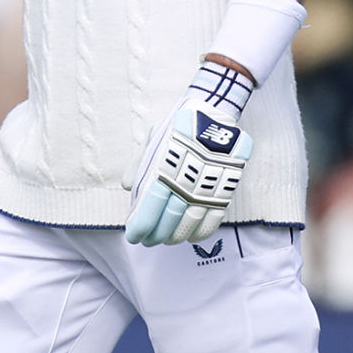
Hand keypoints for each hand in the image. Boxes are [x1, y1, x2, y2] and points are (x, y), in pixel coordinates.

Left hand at [125, 103, 252, 246]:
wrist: (214, 111)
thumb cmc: (178, 126)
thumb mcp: (153, 137)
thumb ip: (138, 163)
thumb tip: (128, 187)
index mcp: (166, 166)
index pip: (151, 204)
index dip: (141, 224)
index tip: (134, 236)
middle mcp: (186, 178)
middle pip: (169, 217)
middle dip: (156, 234)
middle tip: (147, 242)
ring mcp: (207, 185)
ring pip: (190, 221)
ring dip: (176, 236)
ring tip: (166, 241)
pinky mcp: (225, 188)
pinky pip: (214, 218)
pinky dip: (201, 232)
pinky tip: (191, 238)